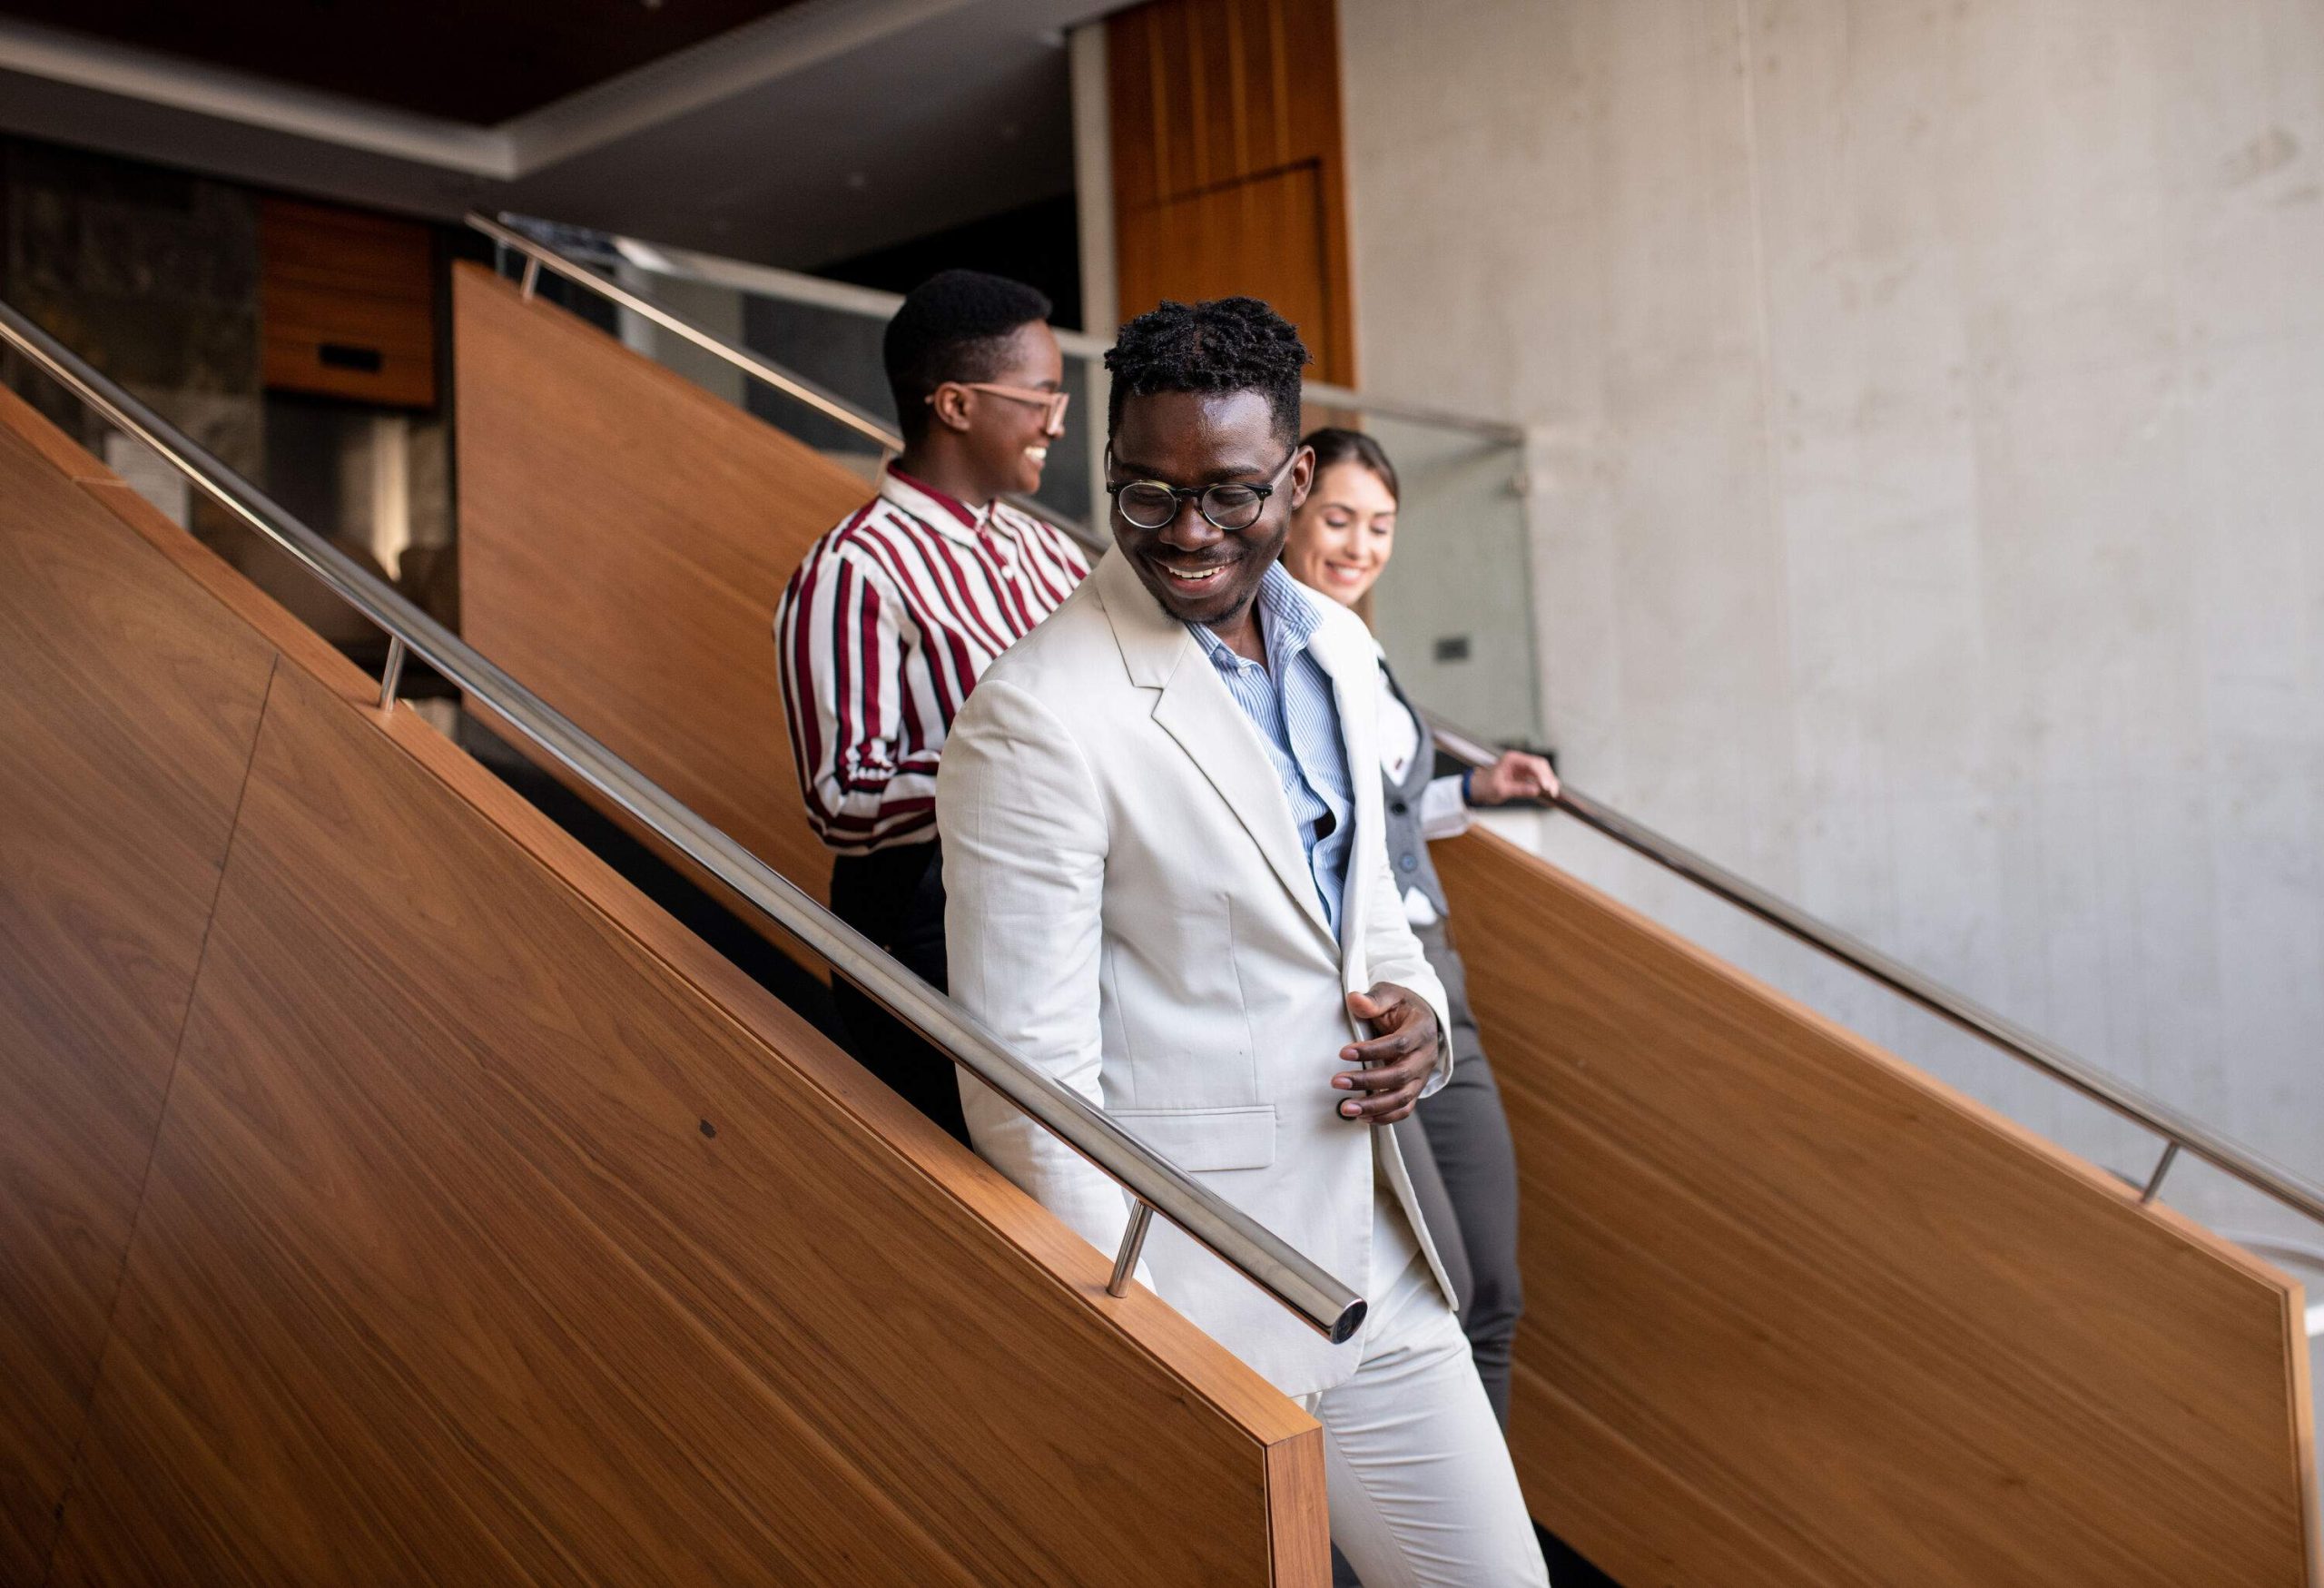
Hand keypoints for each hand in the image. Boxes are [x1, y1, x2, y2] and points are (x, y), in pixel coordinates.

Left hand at [1331, 983, 1442, 1123]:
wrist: (1420, 1019)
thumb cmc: (1401, 1006)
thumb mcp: (1390, 994)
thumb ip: (1374, 999)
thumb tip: (1355, 1000)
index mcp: (1421, 1030)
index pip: (1398, 1044)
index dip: (1371, 1050)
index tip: (1343, 1053)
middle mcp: (1426, 1056)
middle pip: (1400, 1075)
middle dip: (1367, 1081)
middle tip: (1337, 1082)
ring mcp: (1422, 1076)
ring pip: (1402, 1097)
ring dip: (1374, 1106)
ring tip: (1346, 1107)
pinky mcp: (1415, 1089)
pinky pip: (1404, 1109)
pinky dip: (1385, 1117)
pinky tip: (1362, 1117)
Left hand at [1466, 750, 1558, 805]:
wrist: (1476, 788)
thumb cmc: (1484, 786)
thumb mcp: (1501, 789)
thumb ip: (1519, 789)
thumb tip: (1535, 790)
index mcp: (1512, 759)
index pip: (1532, 764)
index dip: (1542, 775)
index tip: (1546, 786)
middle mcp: (1518, 761)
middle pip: (1540, 765)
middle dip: (1548, 777)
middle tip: (1552, 791)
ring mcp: (1522, 767)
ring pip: (1541, 771)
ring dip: (1549, 780)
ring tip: (1553, 792)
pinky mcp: (1523, 775)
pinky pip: (1538, 777)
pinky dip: (1544, 783)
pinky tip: (1549, 791)